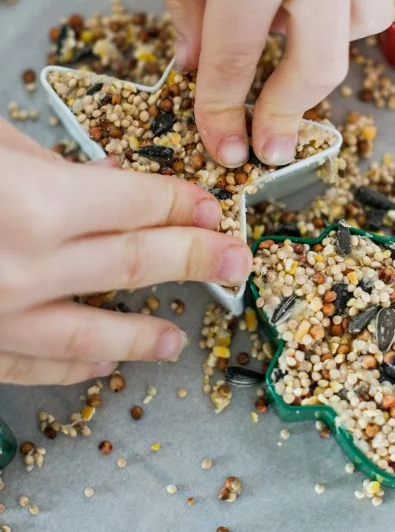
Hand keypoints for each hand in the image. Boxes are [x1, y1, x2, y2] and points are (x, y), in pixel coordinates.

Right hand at [0, 120, 251, 385]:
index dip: (181, 205)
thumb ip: (48, 163)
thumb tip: (105, 176)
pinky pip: (33, 366)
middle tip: (233, 262)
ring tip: (175, 341)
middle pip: (134, 262)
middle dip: (195, 259)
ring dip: (141, 338)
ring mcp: (0, 315)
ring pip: (90, 335)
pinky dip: (71, 369)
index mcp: (36, 204)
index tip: (209, 209)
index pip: (136, 204)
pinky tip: (100, 365)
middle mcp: (25, 267)